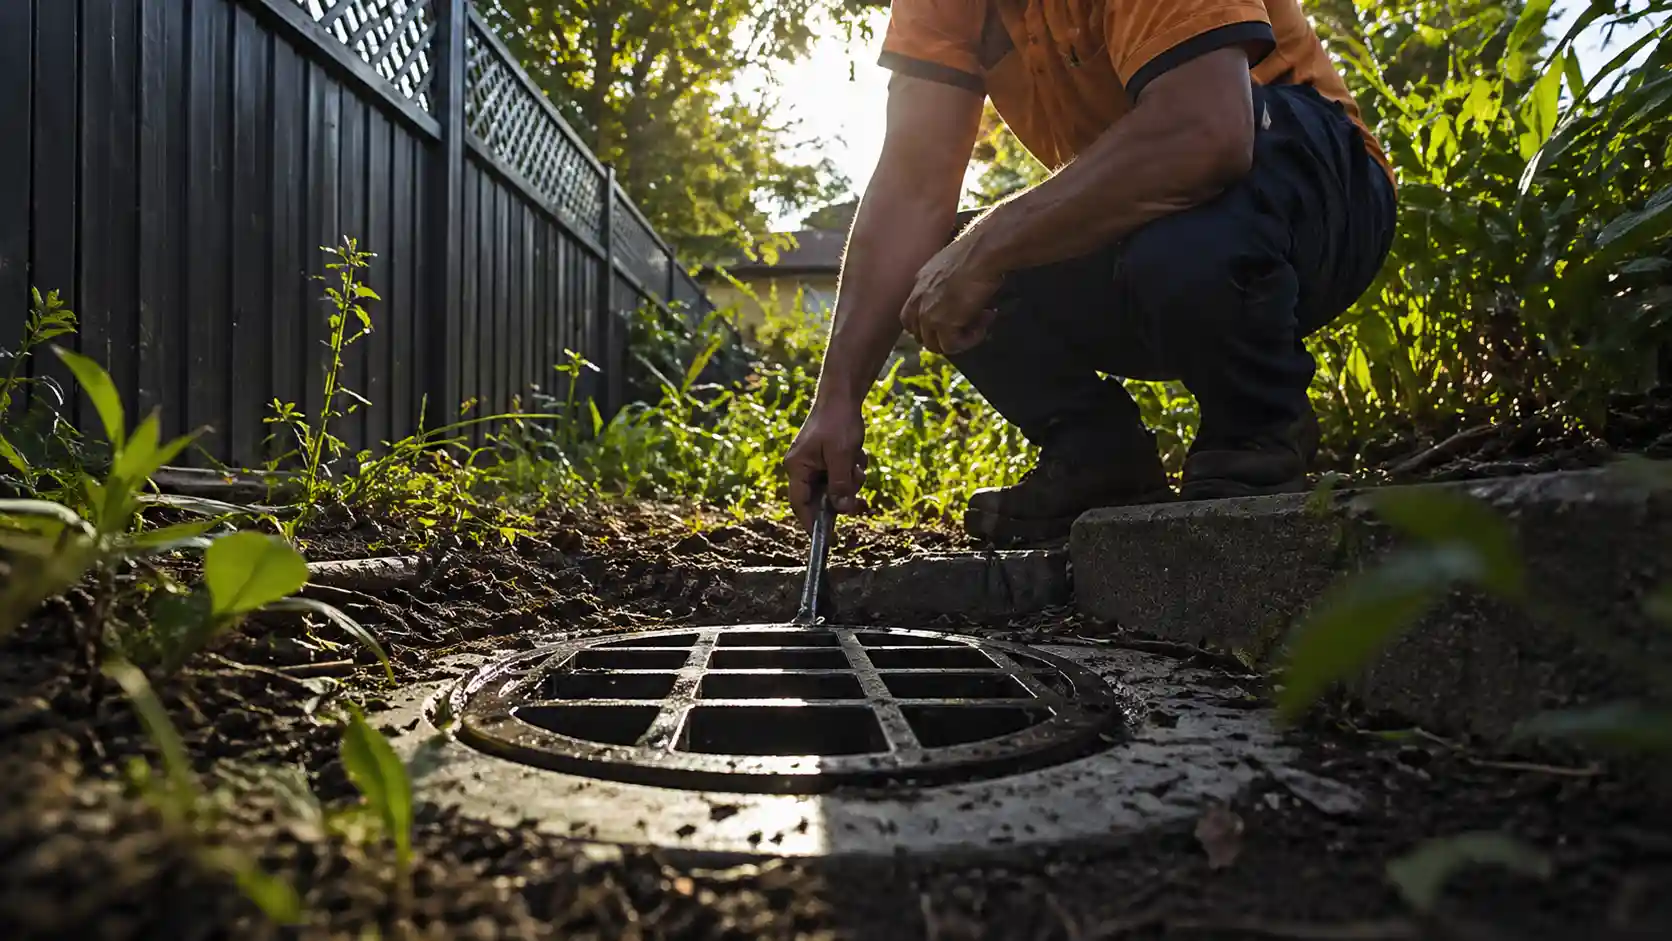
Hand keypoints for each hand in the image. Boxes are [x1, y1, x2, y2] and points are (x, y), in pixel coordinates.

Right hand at [784, 401, 867, 530]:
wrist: (843, 395)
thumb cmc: (838, 422)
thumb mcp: (841, 456)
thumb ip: (840, 485)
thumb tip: (842, 510)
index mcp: (797, 467)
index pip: (800, 503)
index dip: (811, 522)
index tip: (825, 539)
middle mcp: (802, 467)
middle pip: (821, 497)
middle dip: (842, 493)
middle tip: (857, 489)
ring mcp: (815, 463)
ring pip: (835, 487)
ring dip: (851, 480)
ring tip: (857, 461)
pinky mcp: (828, 459)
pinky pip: (841, 475)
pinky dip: (852, 469)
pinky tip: (857, 454)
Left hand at [900, 238, 1002, 355]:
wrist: (983, 252)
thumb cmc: (977, 252)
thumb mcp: (953, 266)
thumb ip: (948, 284)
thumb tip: (962, 295)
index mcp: (919, 282)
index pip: (910, 315)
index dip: (928, 325)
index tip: (952, 321)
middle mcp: (918, 299)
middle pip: (918, 334)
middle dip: (943, 335)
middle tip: (968, 325)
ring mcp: (927, 314)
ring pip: (934, 344)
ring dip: (958, 338)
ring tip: (981, 322)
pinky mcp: (942, 325)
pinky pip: (951, 347)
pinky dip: (969, 341)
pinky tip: (984, 325)